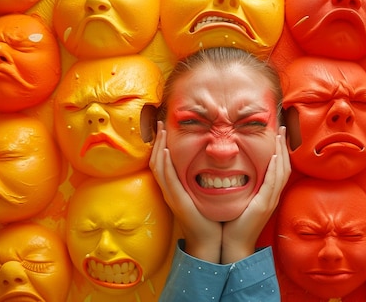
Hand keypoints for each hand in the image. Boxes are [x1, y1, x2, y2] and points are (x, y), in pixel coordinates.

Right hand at [149, 121, 222, 262]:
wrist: (209, 242)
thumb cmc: (209, 219)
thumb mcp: (202, 195)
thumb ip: (201, 180)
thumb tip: (210, 164)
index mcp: (175, 189)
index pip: (162, 163)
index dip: (161, 145)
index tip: (165, 129)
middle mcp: (169, 191)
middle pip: (156, 161)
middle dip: (157, 141)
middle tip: (160, 124)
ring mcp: (171, 196)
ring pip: (158, 167)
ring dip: (159, 147)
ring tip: (161, 131)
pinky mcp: (177, 200)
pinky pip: (167, 179)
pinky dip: (165, 164)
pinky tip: (167, 151)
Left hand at [221, 126, 290, 263]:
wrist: (234, 244)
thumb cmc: (233, 223)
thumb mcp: (240, 199)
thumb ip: (242, 186)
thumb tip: (233, 169)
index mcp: (268, 194)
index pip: (278, 168)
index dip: (280, 151)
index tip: (277, 134)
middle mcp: (272, 196)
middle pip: (284, 166)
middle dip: (284, 146)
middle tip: (282, 128)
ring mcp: (270, 200)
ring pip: (281, 171)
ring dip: (281, 152)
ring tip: (280, 135)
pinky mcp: (264, 204)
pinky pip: (273, 182)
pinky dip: (275, 168)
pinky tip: (274, 156)